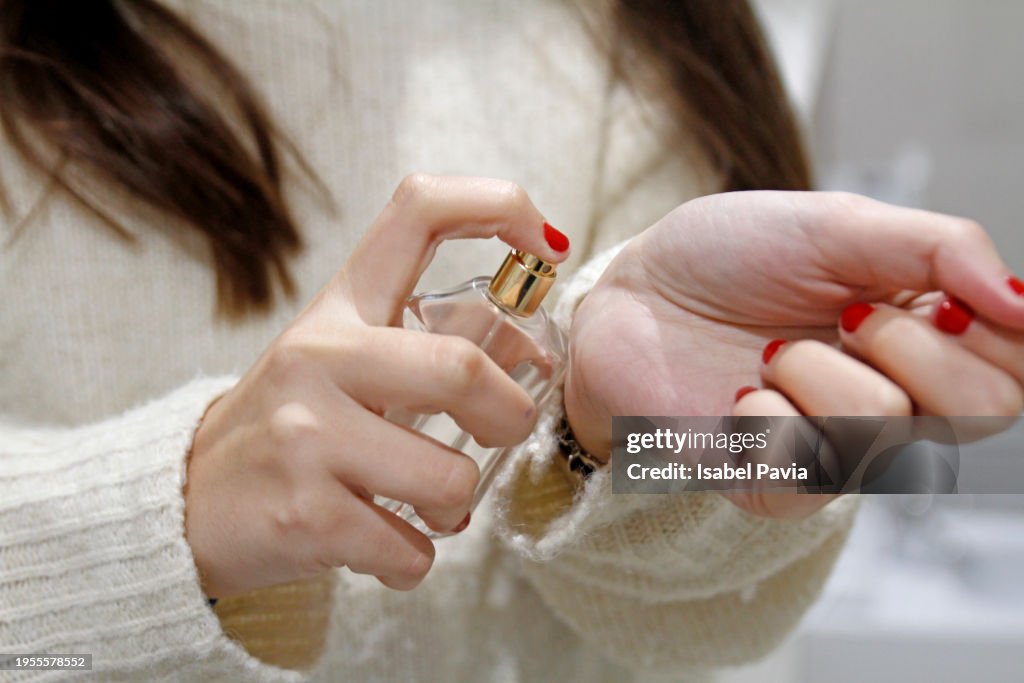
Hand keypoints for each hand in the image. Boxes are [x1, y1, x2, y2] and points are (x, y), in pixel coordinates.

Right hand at [184, 174, 568, 597]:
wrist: (185, 500)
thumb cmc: (290, 426)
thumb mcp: (344, 365)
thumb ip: (429, 348)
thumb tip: (532, 352)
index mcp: (340, 308)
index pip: (420, 211)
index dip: (499, 205)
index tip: (546, 247)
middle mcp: (320, 357)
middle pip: (462, 368)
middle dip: (512, 414)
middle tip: (505, 432)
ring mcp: (306, 435)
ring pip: (448, 477)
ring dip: (456, 504)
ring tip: (429, 505)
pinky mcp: (305, 515)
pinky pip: (411, 549)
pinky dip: (417, 557)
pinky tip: (387, 545)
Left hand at [566, 191, 1023, 516]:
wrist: (632, 293)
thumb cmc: (728, 257)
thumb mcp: (837, 225)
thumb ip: (939, 250)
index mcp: (925, 337)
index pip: (1020, 366)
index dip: (1000, 331)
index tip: (940, 296)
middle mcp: (896, 400)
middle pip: (986, 409)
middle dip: (912, 345)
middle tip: (845, 316)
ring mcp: (837, 449)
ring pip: (889, 430)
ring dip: (820, 369)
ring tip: (771, 351)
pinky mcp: (777, 485)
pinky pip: (810, 464)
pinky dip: (767, 414)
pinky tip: (738, 394)